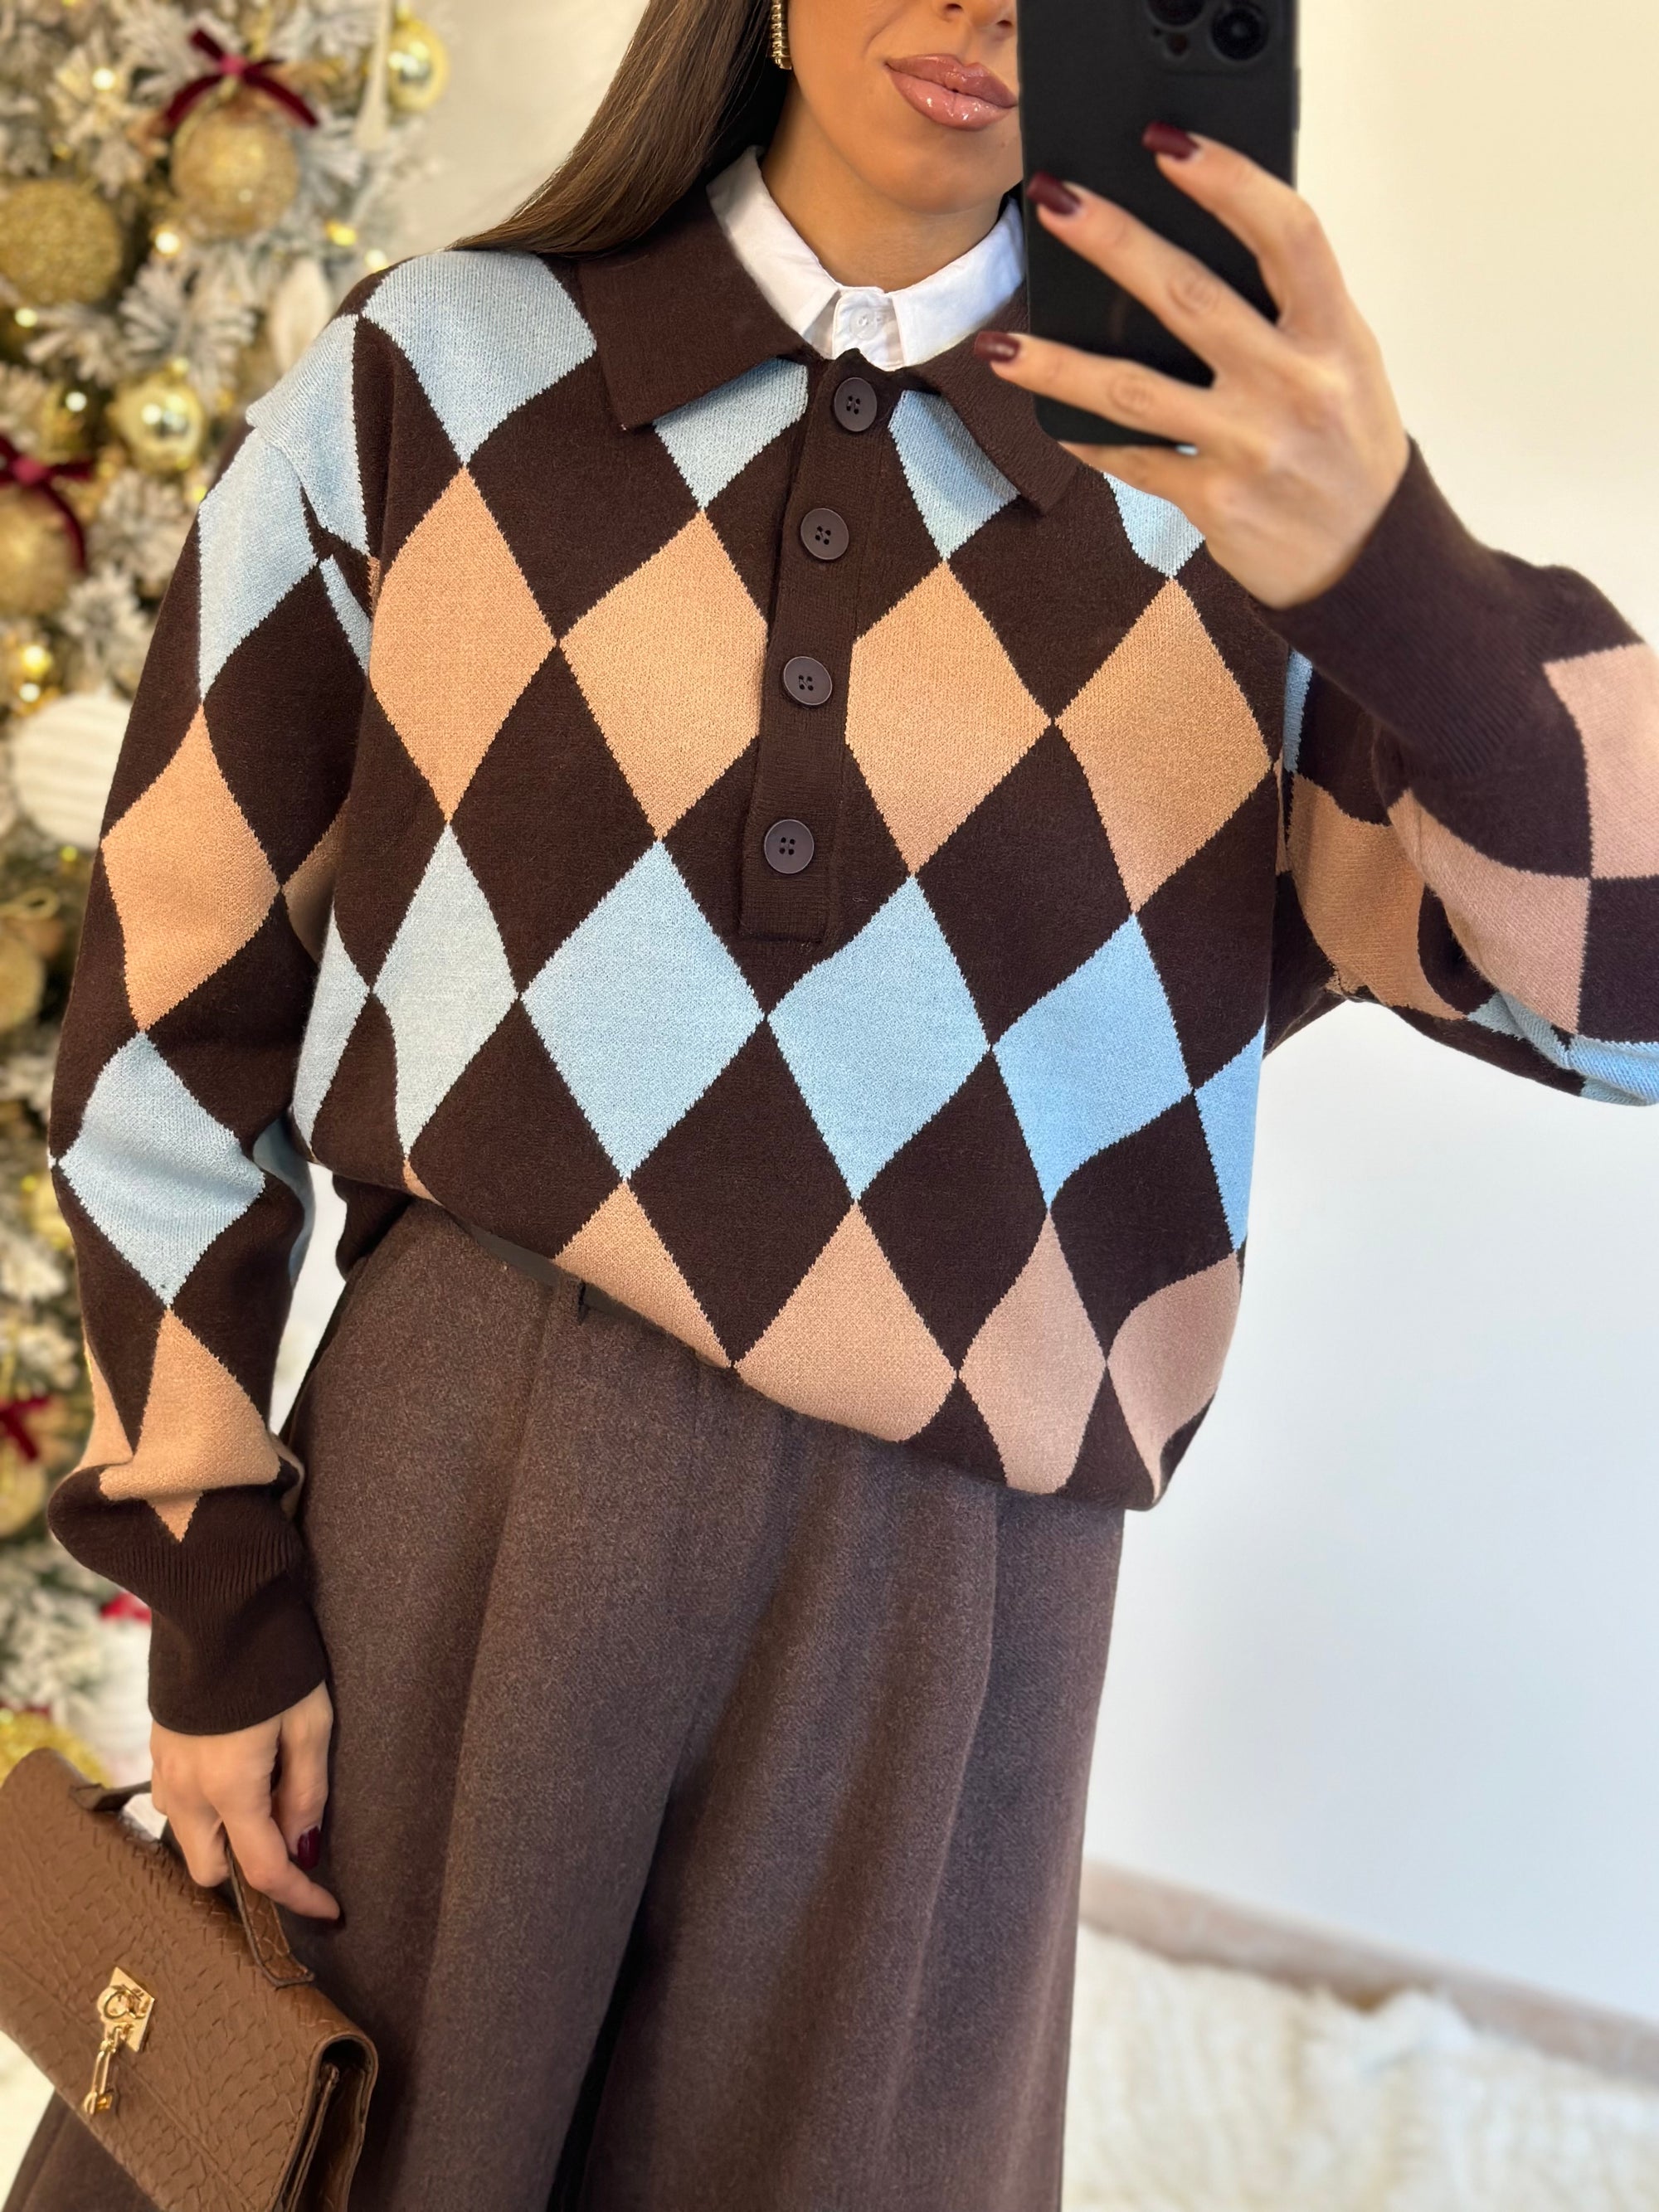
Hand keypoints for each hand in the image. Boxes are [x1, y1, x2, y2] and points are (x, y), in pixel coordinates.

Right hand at [150, 1680, 338, 1919]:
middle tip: (291, 1834)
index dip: (299, 1897)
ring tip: (269, 1792)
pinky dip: (207, 1807)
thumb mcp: (311, 1722)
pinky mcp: (157, 1747)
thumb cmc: (273, 1658)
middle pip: (212, 1869)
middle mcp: (186, 1791)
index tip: (330, 1909)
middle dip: (249, 1870)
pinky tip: (239, 1769)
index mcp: (230, 1789)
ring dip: (225, 1837)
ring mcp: (164, 1769)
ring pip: (189, 1837)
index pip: (263, 1870)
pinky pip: (179, 1802)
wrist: (214, 1602)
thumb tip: (304, 1845)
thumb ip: (307, 1791)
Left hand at [977, 131, 1410, 609]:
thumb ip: (1288, 309)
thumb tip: (1188, 242)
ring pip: (1135, 391)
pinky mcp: (1217, 503)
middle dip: (1114, 243)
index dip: (1229, 181)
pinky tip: (1049, 418)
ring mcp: (1253, 447)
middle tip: (1054, 200)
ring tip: (1000, 344)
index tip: (1167, 142)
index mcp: (1336, 335)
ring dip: (1058, 364)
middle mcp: (1296, 386)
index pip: (1289, 235)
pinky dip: (1087, 436)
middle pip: (1191, 298)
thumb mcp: (1344, 362)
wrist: (1368, 558)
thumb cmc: (1347, 442)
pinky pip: (1134, 460)